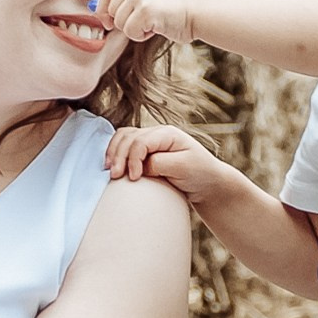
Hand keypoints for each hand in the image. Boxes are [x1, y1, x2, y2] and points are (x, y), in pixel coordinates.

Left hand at [94, 0, 199, 43]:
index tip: (109, 22)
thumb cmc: (178, 6)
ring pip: (119, 23)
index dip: (104, 11)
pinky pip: (130, 32)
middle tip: (145, 21)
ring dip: (135, 29)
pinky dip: (142, 36)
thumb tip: (99, 12)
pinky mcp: (145, 10)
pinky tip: (157, 28)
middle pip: (110, 10)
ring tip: (155, 22)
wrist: (202, 10)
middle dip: (124, 22)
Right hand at [103, 124, 233, 204]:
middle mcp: (157, 134)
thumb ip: (159, 164)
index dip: (133, 158)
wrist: (208, 183)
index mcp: (168, 134)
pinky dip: (115, 154)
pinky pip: (124, 146)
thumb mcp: (183, 168)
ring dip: (113, 153)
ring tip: (110, 171)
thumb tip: (139, 166)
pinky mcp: (145, 152)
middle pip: (128, 137)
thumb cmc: (200, 174)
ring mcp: (150, 141)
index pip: (141, 141)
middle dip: (118, 156)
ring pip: (122, 138)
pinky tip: (111, 166)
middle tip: (115, 177)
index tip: (134, 178)